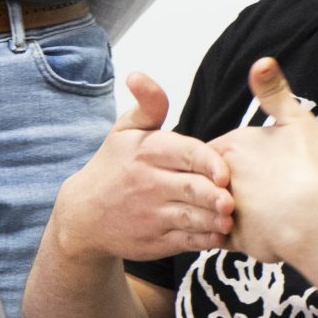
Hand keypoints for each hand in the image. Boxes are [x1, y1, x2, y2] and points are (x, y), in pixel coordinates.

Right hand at [52, 73, 233, 261]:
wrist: (84, 215)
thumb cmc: (114, 165)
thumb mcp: (124, 130)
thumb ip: (147, 104)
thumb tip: (138, 75)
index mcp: (146, 151)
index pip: (184, 153)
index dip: (208, 162)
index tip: (224, 172)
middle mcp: (148, 184)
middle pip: (191, 189)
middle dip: (215, 196)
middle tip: (233, 200)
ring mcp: (151, 216)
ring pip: (191, 218)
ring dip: (215, 220)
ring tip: (230, 218)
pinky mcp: (155, 242)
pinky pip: (187, 242)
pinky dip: (206, 240)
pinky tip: (219, 233)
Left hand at [209, 58, 317, 264]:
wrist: (312, 218)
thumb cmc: (307, 169)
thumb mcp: (296, 120)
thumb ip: (275, 92)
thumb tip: (262, 60)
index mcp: (230, 147)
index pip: (216, 152)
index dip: (234, 159)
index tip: (256, 166)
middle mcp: (218, 177)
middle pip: (210, 179)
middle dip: (224, 185)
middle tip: (259, 191)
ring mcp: (221, 209)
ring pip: (214, 208)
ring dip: (226, 210)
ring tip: (257, 214)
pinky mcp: (229, 240)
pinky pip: (224, 238)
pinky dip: (234, 237)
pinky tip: (256, 236)